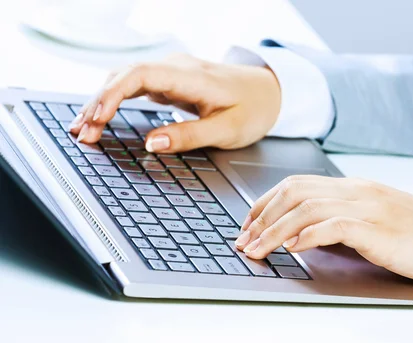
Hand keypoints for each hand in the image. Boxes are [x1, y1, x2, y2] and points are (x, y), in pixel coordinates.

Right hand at [69, 53, 280, 152]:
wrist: (268, 92)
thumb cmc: (252, 109)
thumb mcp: (227, 129)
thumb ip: (190, 136)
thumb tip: (153, 144)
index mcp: (191, 76)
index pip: (140, 76)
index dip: (113, 96)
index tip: (96, 119)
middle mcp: (176, 68)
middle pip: (124, 76)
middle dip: (98, 103)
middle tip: (81, 134)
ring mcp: (171, 72)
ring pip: (124, 79)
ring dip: (101, 101)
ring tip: (82, 129)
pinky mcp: (168, 81)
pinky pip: (133, 86)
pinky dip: (114, 101)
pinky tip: (100, 117)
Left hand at [234, 176, 412, 290]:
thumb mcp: (380, 222)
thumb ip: (347, 221)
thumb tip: (310, 234)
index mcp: (356, 188)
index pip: (298, 185)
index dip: (266, 204)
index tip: (248, 224)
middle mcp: (357, 191)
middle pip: (294, 192)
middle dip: (260, 216)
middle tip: (242, 239)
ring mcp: (368, 207)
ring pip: (305, 208)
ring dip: (274, 230)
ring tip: (255, 250)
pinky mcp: (378, 229)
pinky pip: (333, 226)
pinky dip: (307, 235)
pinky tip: (292, 248)